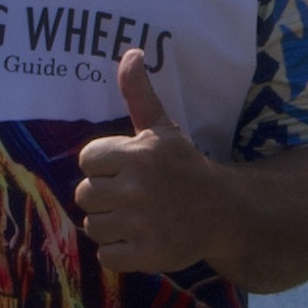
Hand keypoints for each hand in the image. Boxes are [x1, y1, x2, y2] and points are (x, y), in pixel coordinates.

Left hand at [68, 48, 225, 277]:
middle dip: (104, 196)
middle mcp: (138, 187)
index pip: (86, 160)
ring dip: (109, 225)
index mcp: (138, 154)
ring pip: (92, 226)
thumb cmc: (184, 167)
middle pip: (84, 194)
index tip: (127, 170)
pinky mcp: (147, 254)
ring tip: (136, 218)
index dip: (103, 166)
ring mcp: (142, 223)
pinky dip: (118, 251)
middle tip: (132, 196)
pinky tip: (139, 239)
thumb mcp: (163, 128)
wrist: (222, 211)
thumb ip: (139, 93)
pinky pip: (106, 254)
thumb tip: (131, 52)